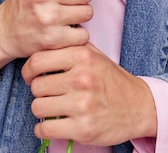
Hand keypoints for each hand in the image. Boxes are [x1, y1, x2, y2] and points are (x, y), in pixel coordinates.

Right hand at [0, 0, 108, 90]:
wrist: (5, 31)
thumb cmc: (28, 0)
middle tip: (67, 2)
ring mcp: (46, 16)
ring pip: (87, 12)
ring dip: (80, 16)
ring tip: (64, 16)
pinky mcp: (52, 38)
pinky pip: (83, 34)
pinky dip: (77, 36)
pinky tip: (63, 32)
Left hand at [22, 43, 156, 145]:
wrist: (138, 106)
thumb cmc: (111, 79)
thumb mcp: (93, 54)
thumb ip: (70, 45)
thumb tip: (45, 37)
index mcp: (82, 56)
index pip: (37, 60)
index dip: (29, 70)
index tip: (31, 75)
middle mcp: (82, 78)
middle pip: (36, 85)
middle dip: (38, 91)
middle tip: (47, 93)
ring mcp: (82, 105)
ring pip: (38, 107)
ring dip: (41, 110)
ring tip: (52, 107)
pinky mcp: (83, 129)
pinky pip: (45, 129)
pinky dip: (43, 129)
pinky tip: (51, 124)